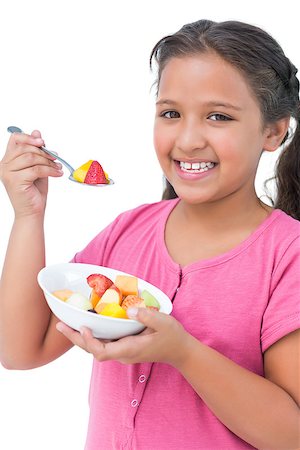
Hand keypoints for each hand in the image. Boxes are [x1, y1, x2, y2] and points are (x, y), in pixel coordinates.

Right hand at [0, 131, 62, 217]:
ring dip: (48, 161)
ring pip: (31, 158)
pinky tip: (57, 173)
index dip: (29, 137)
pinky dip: (50, 170)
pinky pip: (36, 169)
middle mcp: (4, 165)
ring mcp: (8, 173)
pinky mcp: (16, 181)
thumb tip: (37, 133)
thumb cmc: (34, 192)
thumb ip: (36, 151)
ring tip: (57, 167)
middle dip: (44, 152)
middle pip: (25, 148)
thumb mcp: (37, 167)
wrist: (32, 212)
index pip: (15, 139)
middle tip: (55, 158)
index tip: (42, 141)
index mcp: (8, 160)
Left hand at [56, 308, 190, 366]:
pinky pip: (103, 344)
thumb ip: (148, 315)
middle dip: (76, 339)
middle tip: (59, 325)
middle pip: (93, 351)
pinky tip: (86, 325)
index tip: (82, 326)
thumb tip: (130, 309)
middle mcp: (123, 353)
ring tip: (66, 324)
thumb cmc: (173, 336)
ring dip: (81, 337)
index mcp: (130, 349)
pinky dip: (92, 336)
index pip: (102, 352)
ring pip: (96, 348)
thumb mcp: (164, 322)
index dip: (89, 341)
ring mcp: (123, 352)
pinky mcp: (124, 348)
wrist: (180, 351)